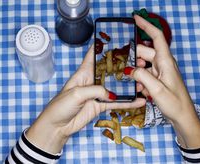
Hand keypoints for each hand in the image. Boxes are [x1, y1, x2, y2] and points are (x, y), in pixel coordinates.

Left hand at [26, 45, 145, 153]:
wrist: (58, 126)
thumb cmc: (60, 106)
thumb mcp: (76, 94)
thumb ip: (94, 91)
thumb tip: (111, 94)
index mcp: (83, 73)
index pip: (92, 56)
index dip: (101, 47)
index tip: (113, 38)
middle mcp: (92, 81)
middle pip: (109, 71)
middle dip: (122, 66)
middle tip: (137, 62)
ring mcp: (97, 94)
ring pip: (115, 87)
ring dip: (128, 86)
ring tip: (142, 82)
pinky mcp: (101, 106)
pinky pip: (116, 103)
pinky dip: (127, 103)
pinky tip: (137, 101)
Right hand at [127, 15, 199, 147]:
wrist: (182, 117)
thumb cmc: (174, 103)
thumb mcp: (156, 89)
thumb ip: (141, 76)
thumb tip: (129, 70)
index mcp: (165, 61)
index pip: (156, 37)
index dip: (146, 26)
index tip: (134, 18)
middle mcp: (163, 63)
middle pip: (144, 53)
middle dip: (133, 59)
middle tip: (123, 68)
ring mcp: (160, 71)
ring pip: (142, 65)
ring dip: (136, 73)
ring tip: (134, 84)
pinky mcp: (158, 79)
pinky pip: (145, 74)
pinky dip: (140, 80)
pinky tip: (140, 90)